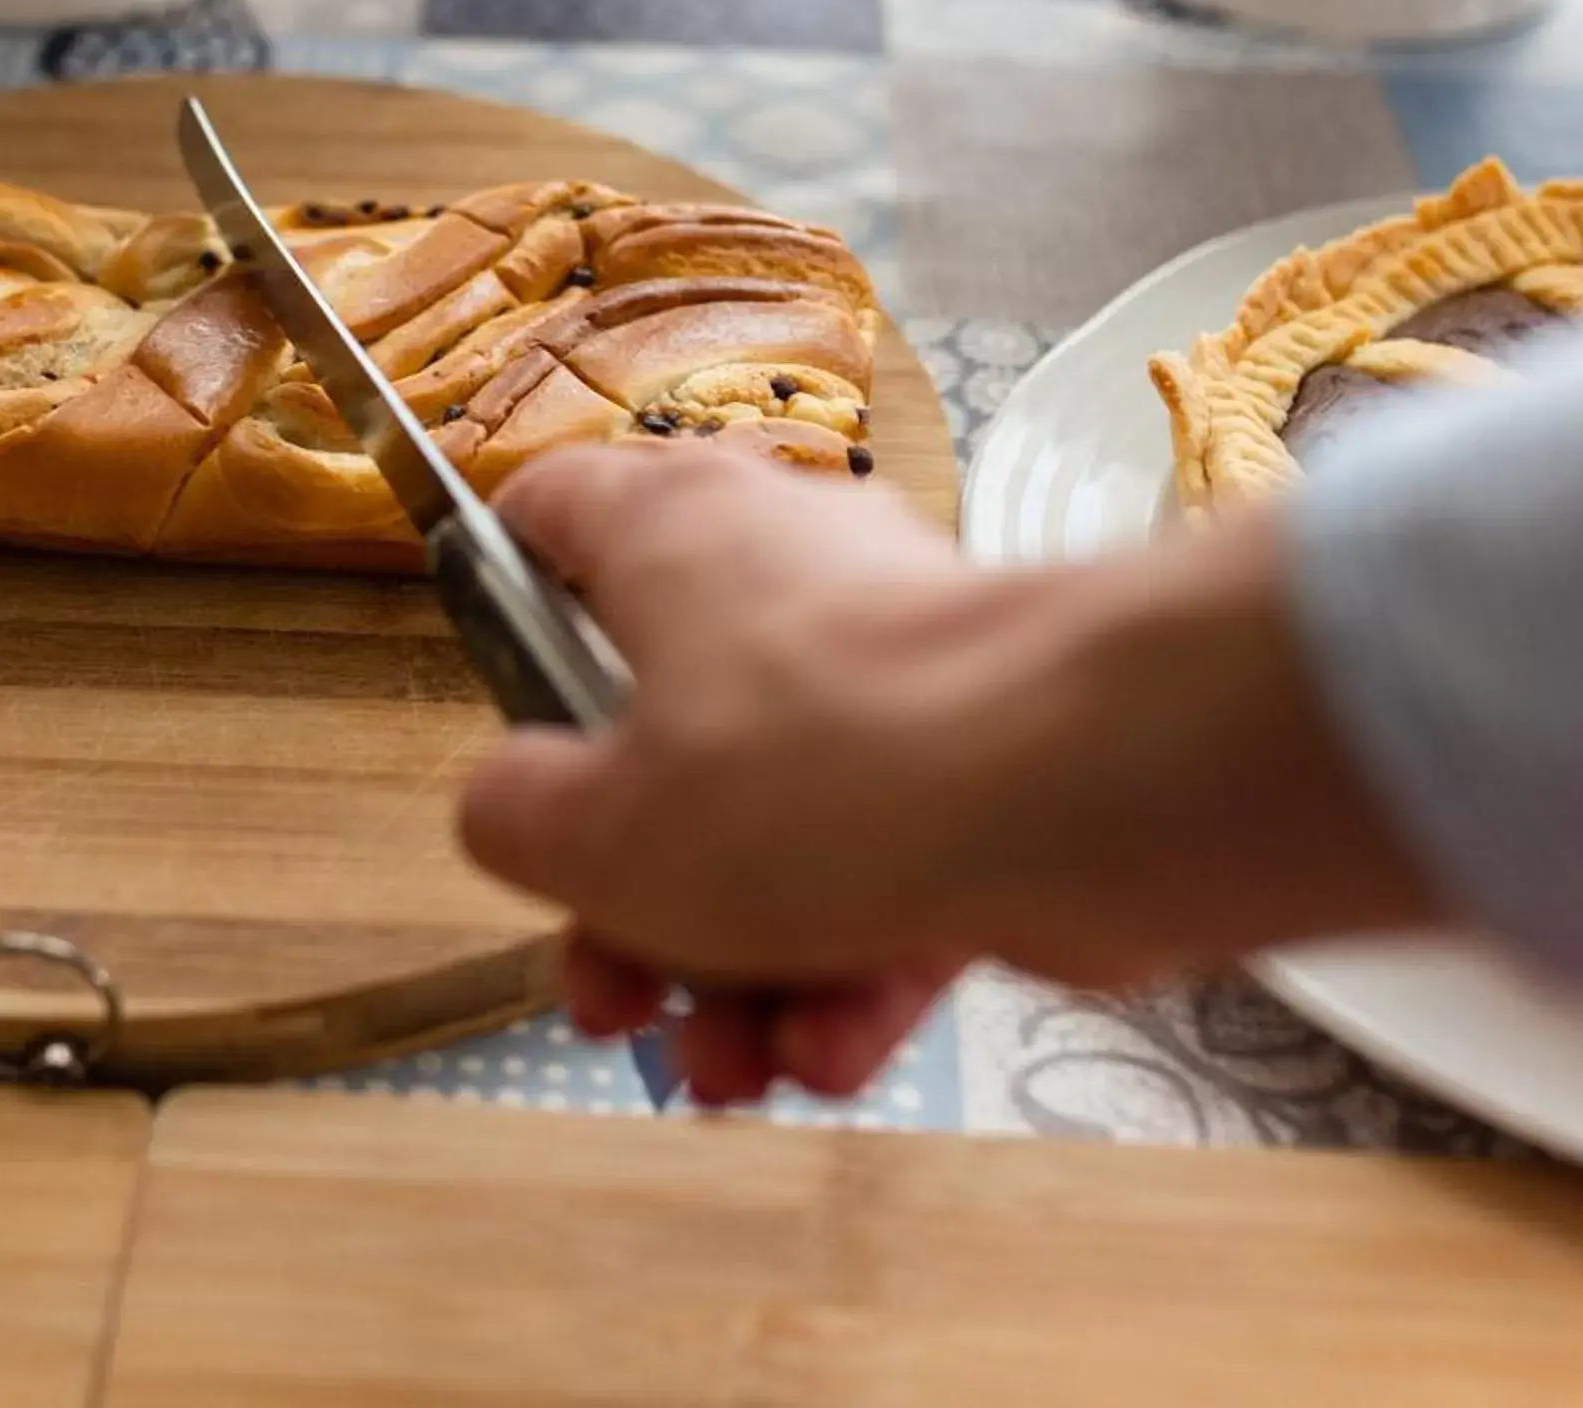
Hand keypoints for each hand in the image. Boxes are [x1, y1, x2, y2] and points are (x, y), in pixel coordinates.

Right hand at [458, 445, 1439, 1105]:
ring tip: (728, 1068)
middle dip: (630, 897)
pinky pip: (892, 867)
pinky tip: (833, 1055)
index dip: (503, 598)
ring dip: (736, 967)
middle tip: (613, 993)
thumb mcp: (593, 829)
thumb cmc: (816, 771)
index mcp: (671, 531)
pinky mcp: (993, 764)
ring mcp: (899, 670)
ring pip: (780, 825)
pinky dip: (854, 963)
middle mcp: (786, 575)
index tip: (494, 707)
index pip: (552, 514)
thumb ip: (511, 818)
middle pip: (661, 729)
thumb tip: (516, 808)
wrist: (1088, 791)